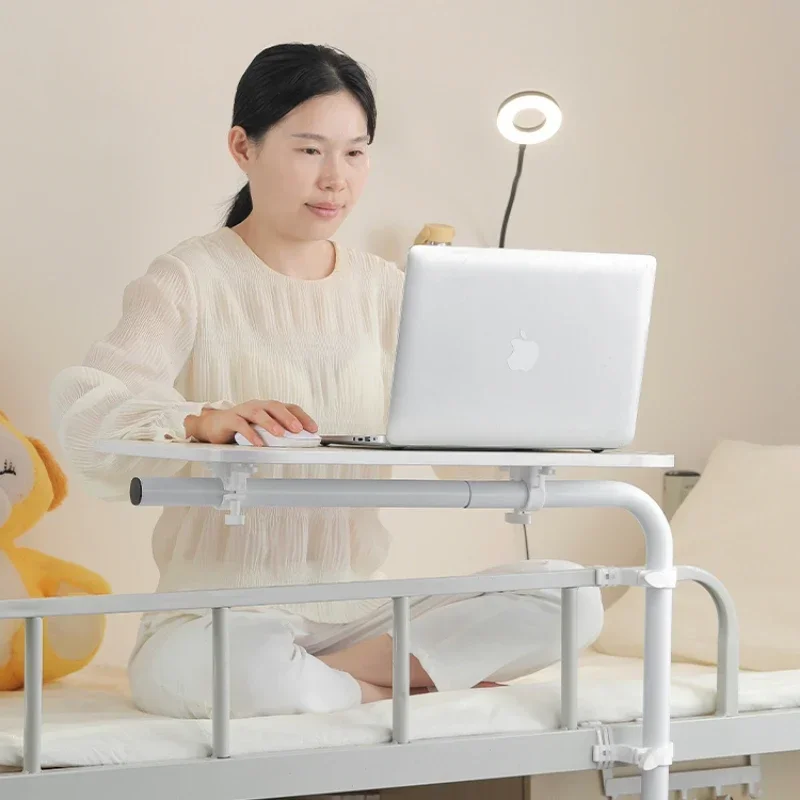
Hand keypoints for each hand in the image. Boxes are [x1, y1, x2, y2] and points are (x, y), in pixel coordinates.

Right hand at [185, 400, 317, 445]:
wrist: (213, 426)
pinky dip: (250, 434)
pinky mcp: (229, 419)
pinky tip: (258, 443)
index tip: (314, 428)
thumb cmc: (241, 427)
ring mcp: (243, 411)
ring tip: (280, 433)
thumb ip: (277, 434)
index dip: (303, 416)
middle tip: (299, 429)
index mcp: (268, 407)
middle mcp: (257, 406)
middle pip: (275, 406)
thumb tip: (298, 444)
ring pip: (258, 413)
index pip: (289, 407)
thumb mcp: (262, 430)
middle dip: (288, 417)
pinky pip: (240, 425)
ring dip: (270, 423)